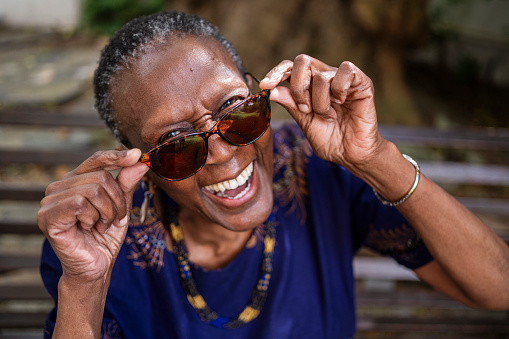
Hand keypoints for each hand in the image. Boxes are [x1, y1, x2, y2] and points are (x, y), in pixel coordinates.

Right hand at [37, 149, 148, 282]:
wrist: (96, 266)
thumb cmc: (105, 236)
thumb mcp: (121, 206)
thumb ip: (126, 183)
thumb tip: (138, 161)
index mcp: (76, 180)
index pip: (97, 159)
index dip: (117, 156)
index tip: (136, 155)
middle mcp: (60, 186)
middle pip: (101, 177)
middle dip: (117, 201)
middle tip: (114, 220)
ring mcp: (50, 200)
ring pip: (94, 190)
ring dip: (107, 213)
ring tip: (101, 226)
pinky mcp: (48, 216)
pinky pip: (80, 204)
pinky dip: (93, 218)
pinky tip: (88, 229)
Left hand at [260, 55, 384, 172]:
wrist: (352, 155)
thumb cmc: (331, 140)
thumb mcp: (305, 123)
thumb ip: (291, 105)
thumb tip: (272, 90)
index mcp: (309, 86)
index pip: (290, 68)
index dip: (276, 72)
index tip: (265, 85)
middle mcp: (325, 78)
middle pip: (302, 61)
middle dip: (298, 87)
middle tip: (304, 109)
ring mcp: (343, 79)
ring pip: (321, 75)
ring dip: (320, 101)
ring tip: (328, 116)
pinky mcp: (361, 82)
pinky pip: (346, 71)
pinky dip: (339, 89)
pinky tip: (342, 103)